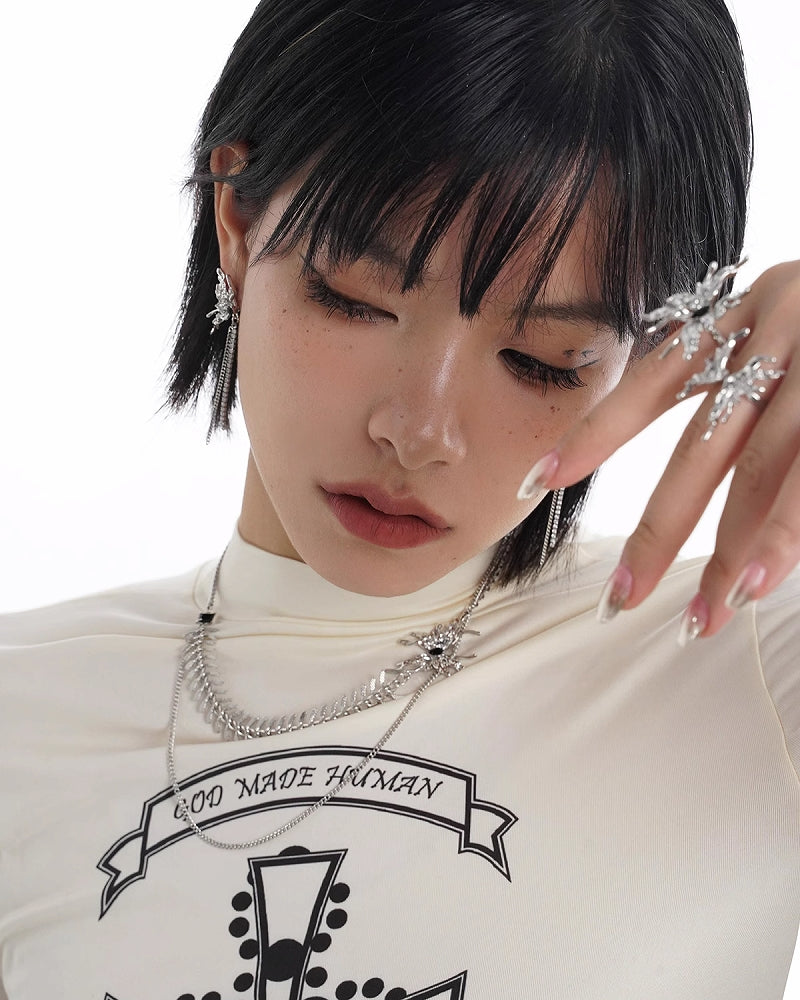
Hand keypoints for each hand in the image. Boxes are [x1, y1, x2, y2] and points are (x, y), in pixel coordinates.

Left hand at [518, 260, 799, 641]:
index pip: (655, 379)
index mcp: (745, 311)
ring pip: (767, 468)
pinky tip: (763, 580)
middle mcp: (782, 325)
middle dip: (661, 528)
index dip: (597, 432)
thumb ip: (739, 384)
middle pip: (705, 445)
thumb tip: (692, 475)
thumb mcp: (786, 326)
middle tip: (622, 597)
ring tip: (703, 615)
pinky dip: (789, 529)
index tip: (538, 480)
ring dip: (734, 550)